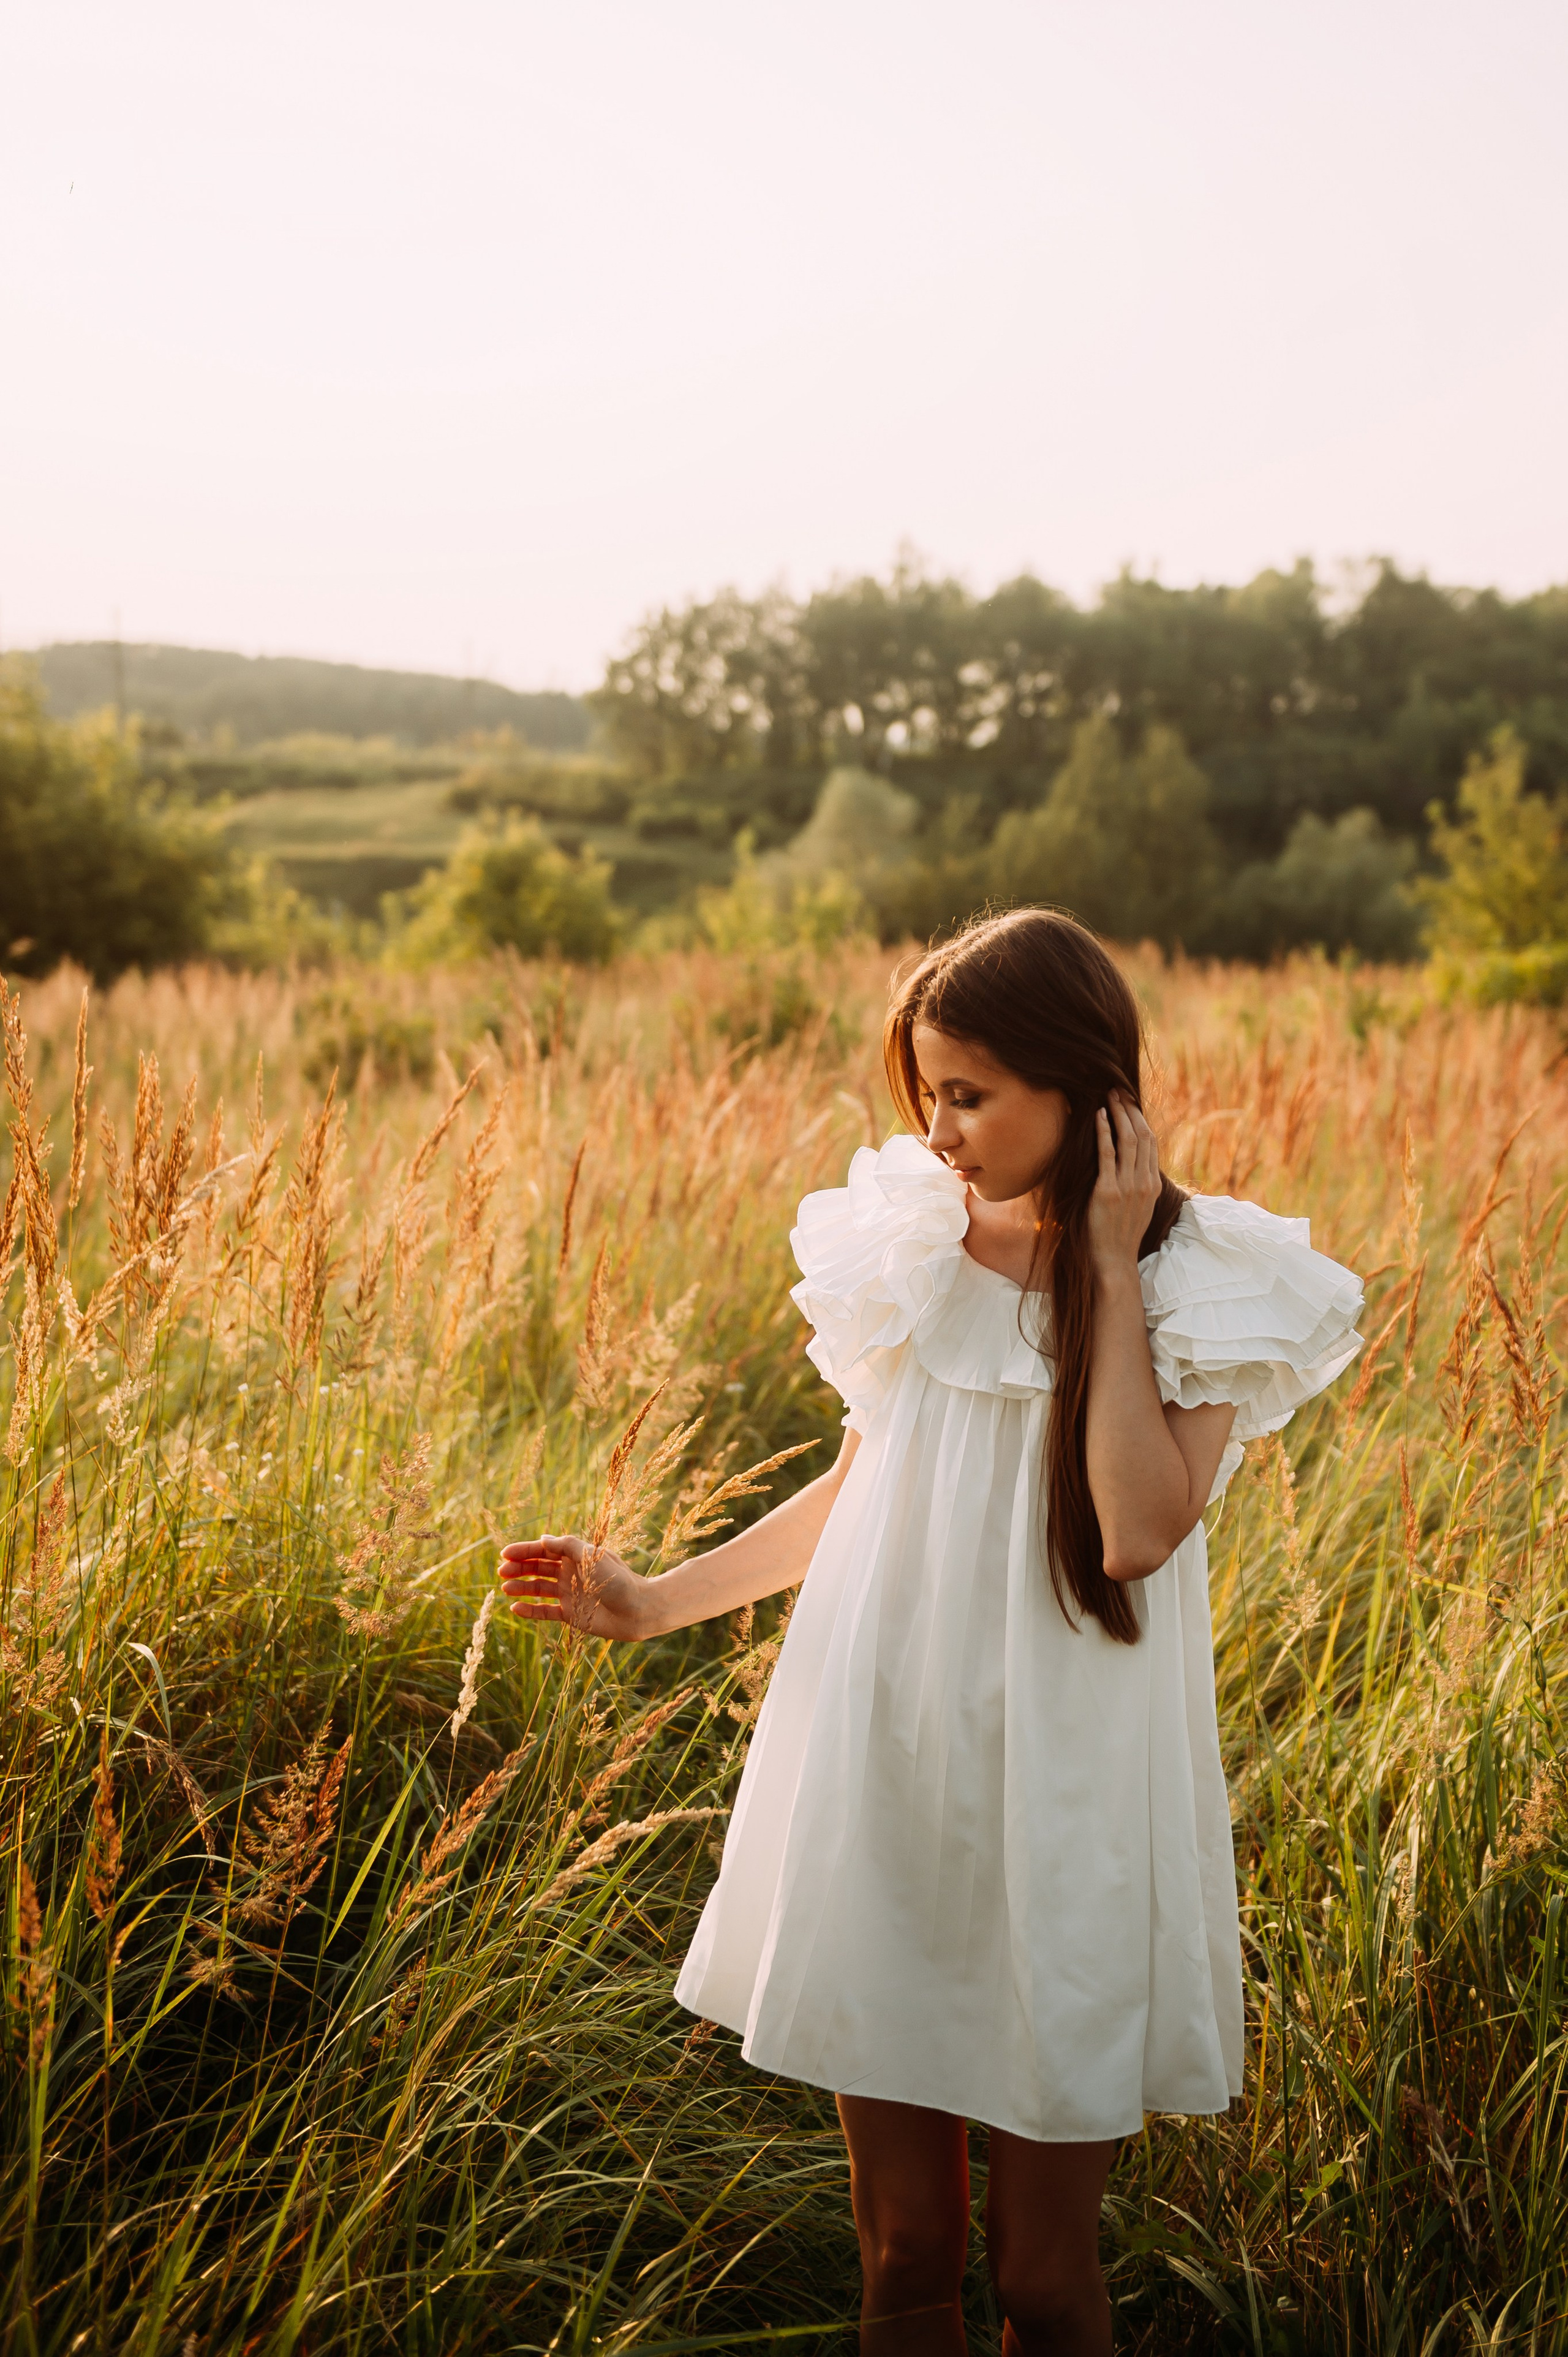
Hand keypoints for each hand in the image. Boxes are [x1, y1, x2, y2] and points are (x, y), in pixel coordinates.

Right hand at [497, 1533, 650, 1640]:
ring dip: (521, 1587)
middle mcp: (570, 1573)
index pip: (544, 1550)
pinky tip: (516, 1608)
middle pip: (538, 1568)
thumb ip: (567, 1546)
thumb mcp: (592, 1556)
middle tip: (501, 1571)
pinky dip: (530, 1610)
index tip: (505, 1554)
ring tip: (505, 1588)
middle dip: (519, 1568)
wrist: (637, 1609)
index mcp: (575, 1556)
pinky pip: (545, 1611)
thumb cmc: (618, 1579)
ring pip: (539, 1589)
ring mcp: (569, 1594)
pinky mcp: (571, 1614)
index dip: (524, 1551)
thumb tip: (542, 1539)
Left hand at [1086, 1091, 1162, 1280]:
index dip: (1141, 1119)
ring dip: (1118, 1114)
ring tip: (1107, 1097)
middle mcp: (1144, 1182)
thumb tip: (1132, 1165)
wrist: (1114, 1260)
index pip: (1151, 1142)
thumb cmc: (1121, 1234)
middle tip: (1117, 1091)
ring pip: (1128, 1140)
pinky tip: (1098, 1117)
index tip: (1129, 1103)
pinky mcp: (1108, 1191)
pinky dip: (1104, 1132)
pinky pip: (1108, 1155)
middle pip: (1142, 1135)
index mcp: (1152, 1184)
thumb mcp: (1138, 1207)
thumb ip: (1138, 1184)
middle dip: (1130, 1110)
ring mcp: (1128, 1186)